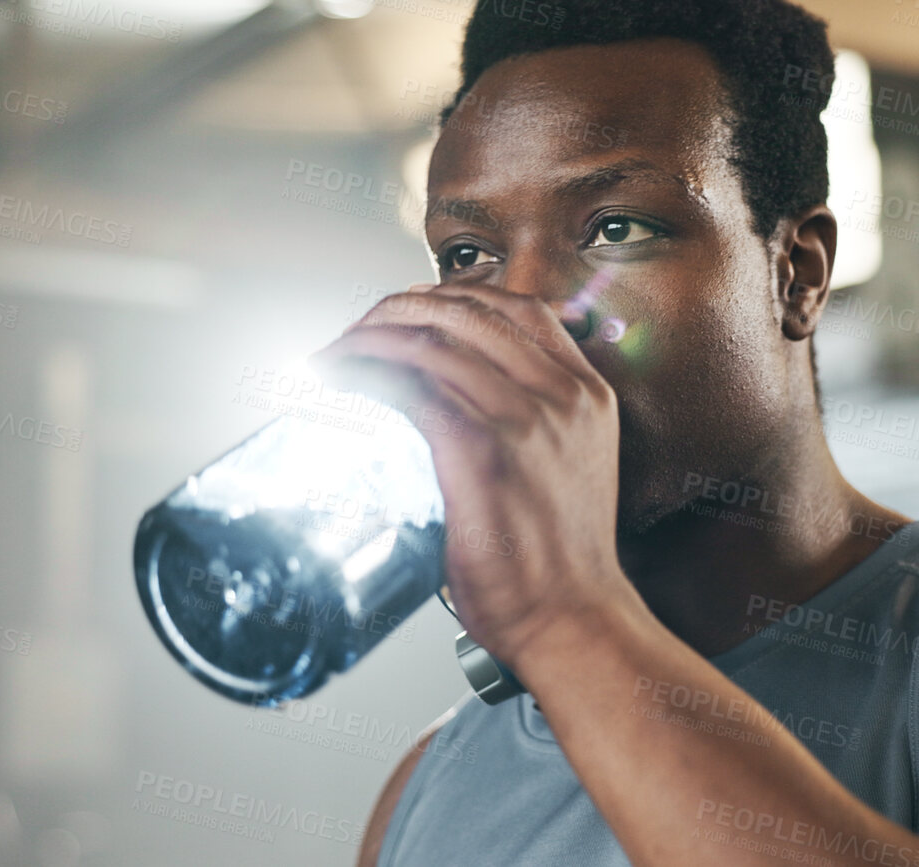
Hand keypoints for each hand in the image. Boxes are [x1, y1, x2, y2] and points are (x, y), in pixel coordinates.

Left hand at [307, 282, 634, 671]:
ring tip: (333, 356)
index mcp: (584, 391)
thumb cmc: (563, 562)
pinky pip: (412, 389)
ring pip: (431, 342)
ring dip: (368, 338)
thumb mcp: (572, 466)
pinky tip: (340, 382)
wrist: (577, 622)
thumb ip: (536, 424)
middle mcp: (559, 394)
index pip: (516, 306)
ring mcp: (524, 420)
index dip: (451, 296)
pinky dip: (367, 376)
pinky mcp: (484, 455)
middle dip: (396, 309)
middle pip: (465, 311)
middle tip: (355, 333)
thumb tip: (459, 404)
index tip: (409, 312)